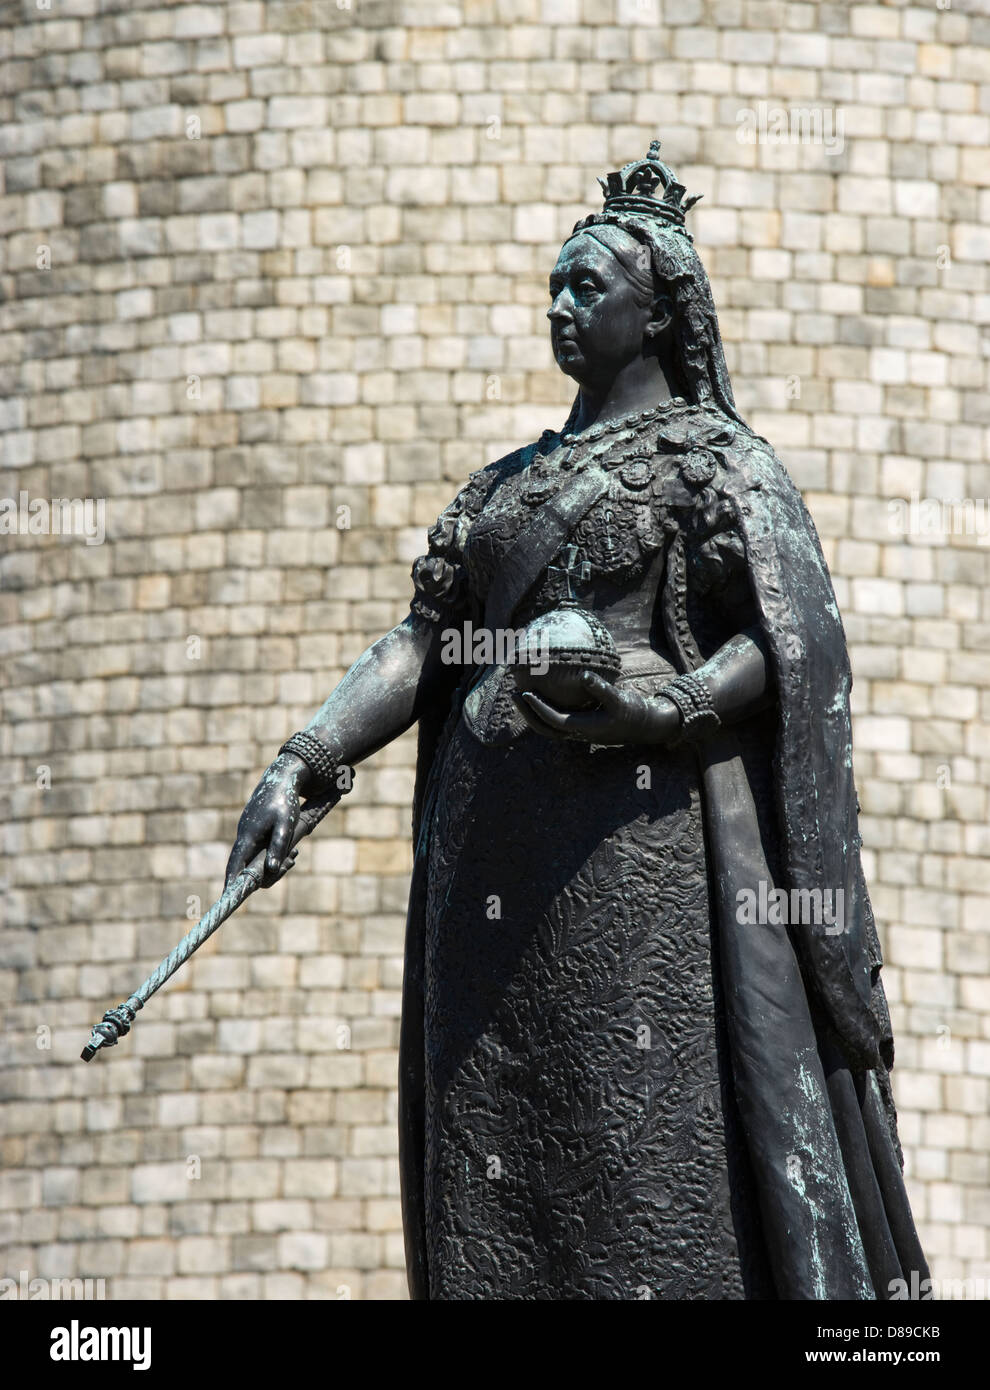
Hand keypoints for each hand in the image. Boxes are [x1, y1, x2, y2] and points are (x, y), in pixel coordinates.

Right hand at [224, 752, 313, 888]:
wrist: (283, 777)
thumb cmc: (284, 800)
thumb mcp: (285, 824)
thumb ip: (278, 846)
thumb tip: (271, 869)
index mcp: (248, 835)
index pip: (235, 864)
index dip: (231, 881)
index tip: (228, 897)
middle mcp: (244, 836)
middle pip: (247, 866)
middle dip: (268, 873)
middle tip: (290, 864)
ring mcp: (249, 834)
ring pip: (256, 859)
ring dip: (274, 863)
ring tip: (294, 857)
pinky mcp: (255, 831)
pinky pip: (261, 850)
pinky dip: (274, 855)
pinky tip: (291, 853)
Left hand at [516, 671, 680, 745]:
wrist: (643, 724)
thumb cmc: (632, 711)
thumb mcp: (618, 699)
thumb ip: (600, 688)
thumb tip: (584, 675)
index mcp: (583, 728)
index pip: (553, 720)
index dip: (537, 708)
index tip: (524, 693)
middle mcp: (577, 732)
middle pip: (545, 728)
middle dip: (527, 714)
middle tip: (514, 694)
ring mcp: (577, 730)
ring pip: (548, 727)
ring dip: (533, 713)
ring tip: (521, 695)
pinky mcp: (580, 725)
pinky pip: (555, 720)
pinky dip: (544, 711)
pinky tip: (540, 694)